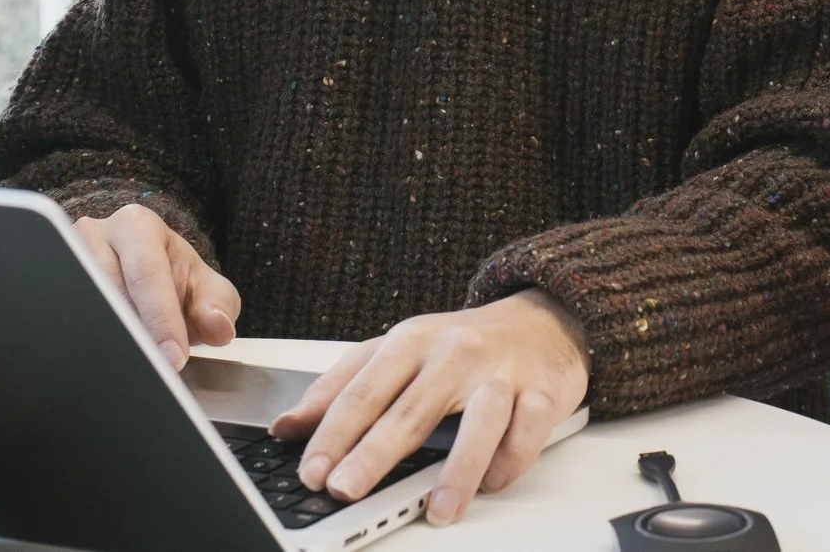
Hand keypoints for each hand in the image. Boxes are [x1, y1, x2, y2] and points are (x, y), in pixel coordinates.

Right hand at [72, 203, 239, 368]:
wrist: (147, 285)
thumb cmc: (175, 285)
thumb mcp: (207, 291)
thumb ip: (219, 306)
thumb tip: (219, 327)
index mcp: (136, 225)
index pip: (147, 274)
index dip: (161, 319)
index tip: (173, 358)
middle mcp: (93, 235)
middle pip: (108, 289)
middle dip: (133, 335)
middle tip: (152, 371)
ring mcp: (64, 259)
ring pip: (81, 306)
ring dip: (106, 340)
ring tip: (130, 370)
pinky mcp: (52, 288)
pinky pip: (63, 319)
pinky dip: (85, 345)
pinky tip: (102, 365)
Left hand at [272, 290, 589, 525]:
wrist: (543, 319)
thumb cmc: (462, 344)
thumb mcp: (398, 351)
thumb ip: (342, 386)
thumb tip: (286, 427)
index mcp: (411, 341)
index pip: (363, 390)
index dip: (333, 432)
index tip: (311, 469)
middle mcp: (454, 354)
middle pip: (410, 409)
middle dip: (374, 453)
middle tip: (345, 489)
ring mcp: (501, 372)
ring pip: (480, 420)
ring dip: (458, 468)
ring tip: (437, 511)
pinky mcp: (543, 391)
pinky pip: (529, 428)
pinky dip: (512, 459)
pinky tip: (494, 482)